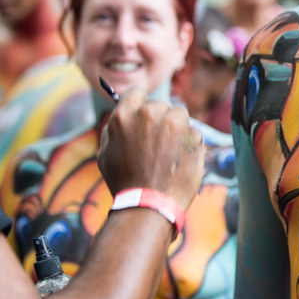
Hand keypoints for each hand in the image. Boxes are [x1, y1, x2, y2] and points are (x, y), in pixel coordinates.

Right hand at [98, 88, 203, 210]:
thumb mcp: (105, 154)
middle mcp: (150, 113)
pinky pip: (193, 133)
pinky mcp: (194, 135)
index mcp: (125, 115)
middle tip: (156, 144)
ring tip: (169, 154)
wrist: (150, 205)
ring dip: (177, 130)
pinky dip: (190, 145)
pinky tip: (180, 162)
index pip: (137, 93)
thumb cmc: (124, 182)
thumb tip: (121, 117)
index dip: (140, 105)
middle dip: (160, 120)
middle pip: (160, 105)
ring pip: (179, 116)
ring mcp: (174, 123)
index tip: (144, 116)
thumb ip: (114, 130)